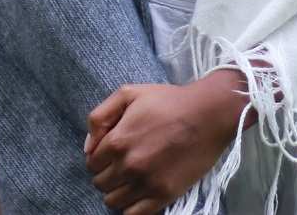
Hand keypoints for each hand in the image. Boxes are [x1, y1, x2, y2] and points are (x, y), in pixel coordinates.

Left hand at [84, 74, 248, 212]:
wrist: (208, 114)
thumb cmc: (168, 100)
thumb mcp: (129, 93)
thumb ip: (100, 117)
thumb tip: (88, 147)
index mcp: (117, 141)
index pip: (91, 163)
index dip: (98, 158)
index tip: (110, 154)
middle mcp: (129, 165)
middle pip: (100, 184)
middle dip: (106, 174)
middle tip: (121, 165)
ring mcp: (146, 182)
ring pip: (113, 202)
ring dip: (117, 192)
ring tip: (129, 180)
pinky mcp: (164, 195)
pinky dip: (130, 208)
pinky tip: (138, 194)